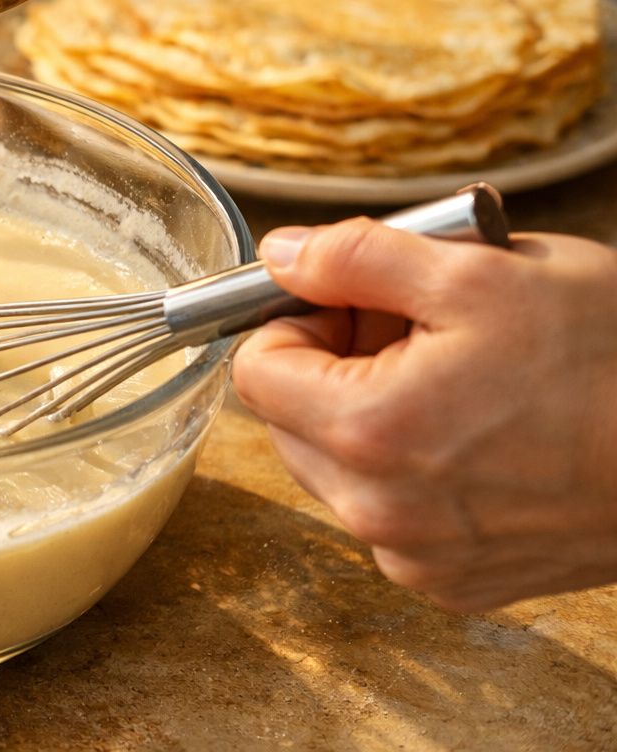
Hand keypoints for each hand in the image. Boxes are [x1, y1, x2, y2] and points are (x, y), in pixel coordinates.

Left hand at [231, 218, 616, 611]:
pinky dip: (414, 471)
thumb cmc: (614, 359)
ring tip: (463, 382)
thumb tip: (282, 254)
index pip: (256, 369)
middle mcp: (379, 513)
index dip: (297, 320)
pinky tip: (485, 436)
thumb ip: (357, 256)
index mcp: (370, 432)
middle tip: (418, 332)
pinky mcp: (455, 583)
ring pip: (337, 469)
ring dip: (373, 417)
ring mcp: (417, 558)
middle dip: (335, 367)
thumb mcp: (481, 270)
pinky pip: (389, 515)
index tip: (354, 302)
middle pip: (290, 421)